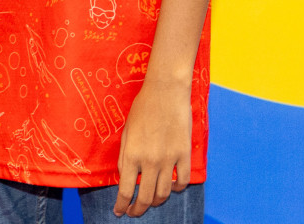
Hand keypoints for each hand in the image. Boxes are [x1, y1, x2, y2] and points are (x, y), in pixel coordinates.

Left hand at [114, 78, 191, 216]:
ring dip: (156, 201)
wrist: (165, 92)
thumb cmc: (142, 108)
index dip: (122, 205)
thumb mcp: (126, 132)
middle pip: (145, 198)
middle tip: (134, 213)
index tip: (120, 211)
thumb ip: (125, 157)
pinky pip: (182, 181)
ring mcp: (169, 159)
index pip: (125, 190)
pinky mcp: (184, 155)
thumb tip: (126, 177)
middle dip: (138, 210)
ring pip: (163, 193)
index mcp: (132, 155)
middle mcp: (150, 161)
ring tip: (150, 201)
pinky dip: (176, 188)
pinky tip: (171, 187)